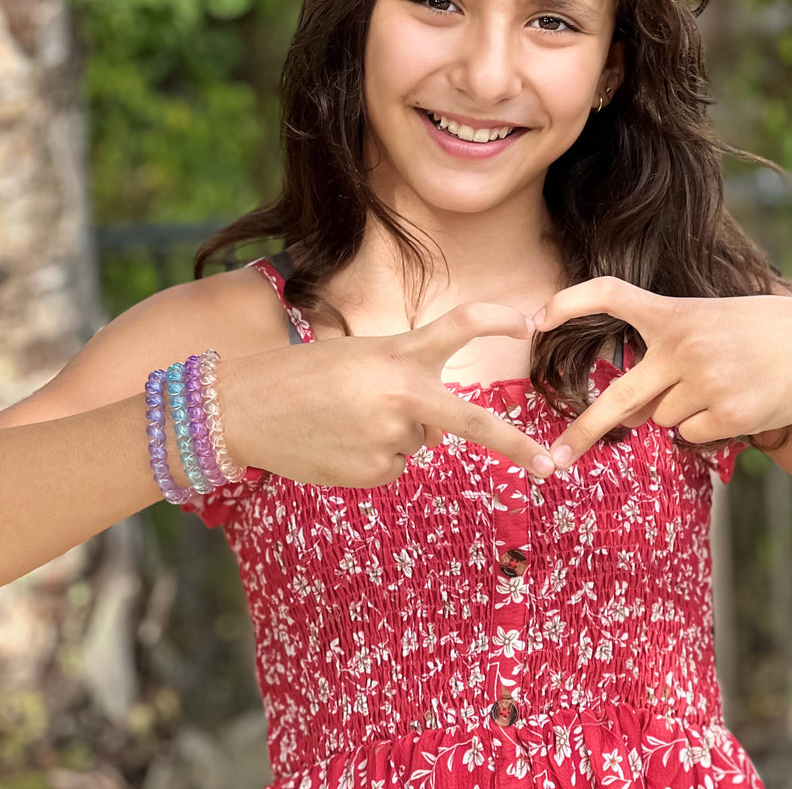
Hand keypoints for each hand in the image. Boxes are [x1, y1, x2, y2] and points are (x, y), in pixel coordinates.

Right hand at [224, 303, 555, 486]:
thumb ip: (405, 385)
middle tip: (551, 466)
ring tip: (341, 420)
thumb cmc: (300, 375)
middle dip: (515, 445)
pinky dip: (372, 459)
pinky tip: (337, 444)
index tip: (527, 322)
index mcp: (396, 353)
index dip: (495, 318)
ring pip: (415, 443)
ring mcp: (387, 439)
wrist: (241, 408)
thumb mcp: (357, 359)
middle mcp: (401, 396)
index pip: (458, 326)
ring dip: (393, 435)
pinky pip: (392, 467)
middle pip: (470, 421)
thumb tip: (435, 438)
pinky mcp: (371, 473)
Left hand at [532, 277, 791, 468]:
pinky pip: (690, 435)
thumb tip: (629, 418)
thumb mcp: (707, 326)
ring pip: (661, 419)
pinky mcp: (729, 412)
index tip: (537, 320)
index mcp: (674, 312)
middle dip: (584, 430)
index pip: (610, 293)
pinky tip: (737, 403)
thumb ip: (663, 361)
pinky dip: (705, 429)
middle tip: (556, 456)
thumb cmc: (758, 333)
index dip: (570, 302)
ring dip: (679, 412)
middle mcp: (684, 345)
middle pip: (618, 397)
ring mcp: (707, 380)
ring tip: (722, 384)